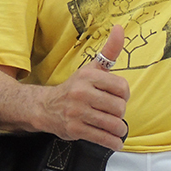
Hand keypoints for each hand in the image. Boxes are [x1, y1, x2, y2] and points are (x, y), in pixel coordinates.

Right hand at [41, 25, 130, 150]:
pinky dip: (113, 142)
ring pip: (112, 124)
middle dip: (120, 113)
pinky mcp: (75, 129)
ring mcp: (77, 112)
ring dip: (119, 129)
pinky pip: (102, 138)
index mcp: (88, 76)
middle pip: (119, 107)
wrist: (45, 107)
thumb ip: (109, 51)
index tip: (119, 98)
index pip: (122, 87)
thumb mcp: (91, 68)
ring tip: (117, 128)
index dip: (124, 95)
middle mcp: (82, 93)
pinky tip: (115, 141)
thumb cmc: (75, 87)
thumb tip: (119, 28)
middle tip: (114, 114)